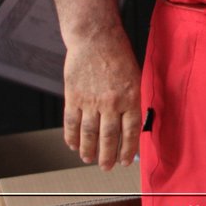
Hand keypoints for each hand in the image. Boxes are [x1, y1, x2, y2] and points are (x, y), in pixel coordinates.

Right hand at [62, 26, 140, 169]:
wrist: (96, 38)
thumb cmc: (118, 55)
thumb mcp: (134, 77)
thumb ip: (132, 100)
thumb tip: (130, 125)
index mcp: (130, 97)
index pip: (130, 131)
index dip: (127, 149)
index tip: (124, 162)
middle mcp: (111, 102)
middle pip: (109, 137)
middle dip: (107, 156)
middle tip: (106, 167)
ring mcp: (91, 101)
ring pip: (89, 134)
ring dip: (88, 150)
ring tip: (89, 159)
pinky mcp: (74, 97)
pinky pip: (71, 123)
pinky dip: (71, 137)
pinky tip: (73, 145)